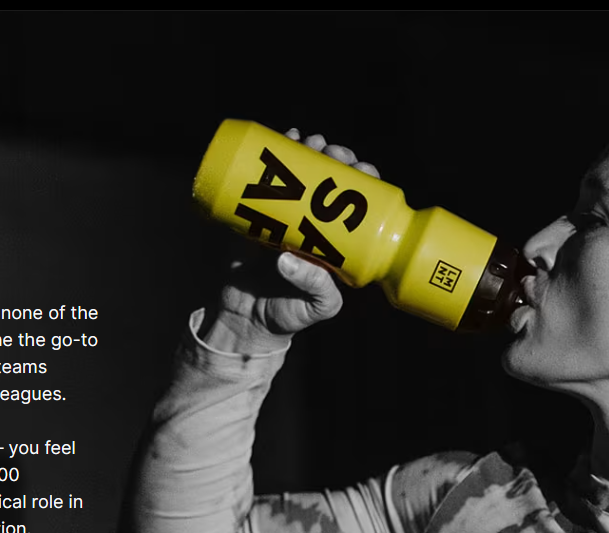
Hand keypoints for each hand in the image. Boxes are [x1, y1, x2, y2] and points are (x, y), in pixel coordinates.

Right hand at [198, 129, 380, 352]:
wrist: (244, 320)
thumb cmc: (289, 314)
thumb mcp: (315, 306)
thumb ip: (313, 287)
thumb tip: (286, 258)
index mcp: (339, 239)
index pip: (358, 202)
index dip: (363, 181)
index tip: (362, 168)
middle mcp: (313, 221)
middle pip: (330, 180)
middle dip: (336, 159)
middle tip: (333, 152)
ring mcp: (284, 215)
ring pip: (301, 173)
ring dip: (308, 150)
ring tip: (311, 141)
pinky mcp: (254, 213)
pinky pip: (265, 178)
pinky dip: (273, 154)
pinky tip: (284, 136)